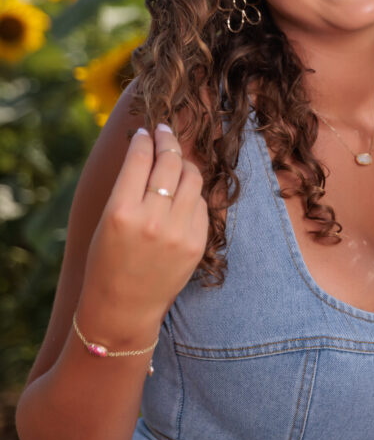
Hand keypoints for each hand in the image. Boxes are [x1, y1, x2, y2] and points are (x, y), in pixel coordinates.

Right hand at [78, 124, 208, 344]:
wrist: (124, 308)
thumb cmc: (108, 261)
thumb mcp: (107, 220)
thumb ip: (129, 186)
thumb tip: (150, 148)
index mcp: (121, 212)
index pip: (140, 158)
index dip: (144, 139)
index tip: (146, 131)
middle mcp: (152, 220)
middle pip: (169, 162)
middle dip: (167, 140)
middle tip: (164, 132)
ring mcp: (178, 232)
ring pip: (192, 178)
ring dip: (184, 163)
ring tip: (175, 160)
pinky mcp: (197, 243)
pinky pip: (200, 203)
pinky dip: (191, 193)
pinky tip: (181, 193)